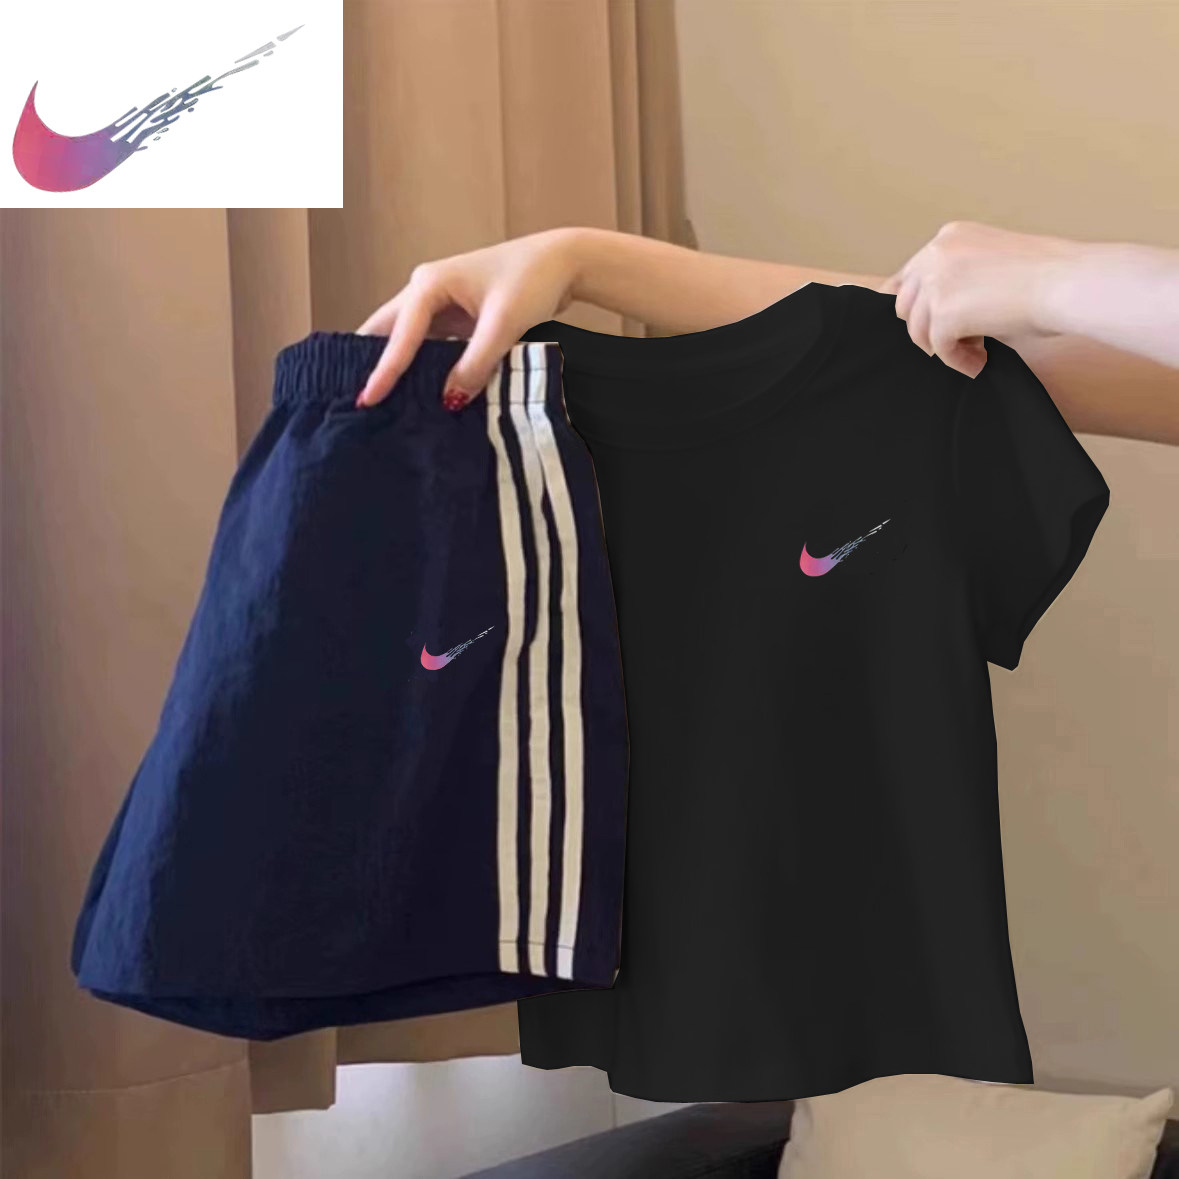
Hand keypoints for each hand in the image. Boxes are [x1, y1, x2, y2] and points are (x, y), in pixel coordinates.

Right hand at [353, 228, 581, 408]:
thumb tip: (449, 399)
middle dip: (368, 362)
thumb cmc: (533, 280)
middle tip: (354, 401)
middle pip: (385, 330)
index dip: (385, 369)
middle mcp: (426, 291)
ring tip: (378, 403)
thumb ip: (476, 363)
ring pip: (405, 340)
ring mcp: (440, 304)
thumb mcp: (504, 324)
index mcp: (429, 284)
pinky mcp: (456, 319)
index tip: (367, 399)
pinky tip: (417, 393)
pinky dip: (421, 367)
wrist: (563, 262)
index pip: (399, 334)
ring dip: (394, 367)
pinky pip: (428, 346)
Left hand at [880, 221, 1075, 377]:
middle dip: (927, 328)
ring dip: (944, 347)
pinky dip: (958, 361)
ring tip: (974, 353)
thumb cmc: (1048, 275)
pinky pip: (939, 349)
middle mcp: (936, 254)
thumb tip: (934, 313)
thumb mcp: (992, 261)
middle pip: (905, 305)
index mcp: (949, 236)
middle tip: (958, 340)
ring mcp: (937, 283)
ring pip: (918, 330)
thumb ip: (959, 278)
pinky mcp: (944, 313)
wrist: (1069, 281)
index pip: (908, 276)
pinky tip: (978, 362)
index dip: (916, 306)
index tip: (928, 326)